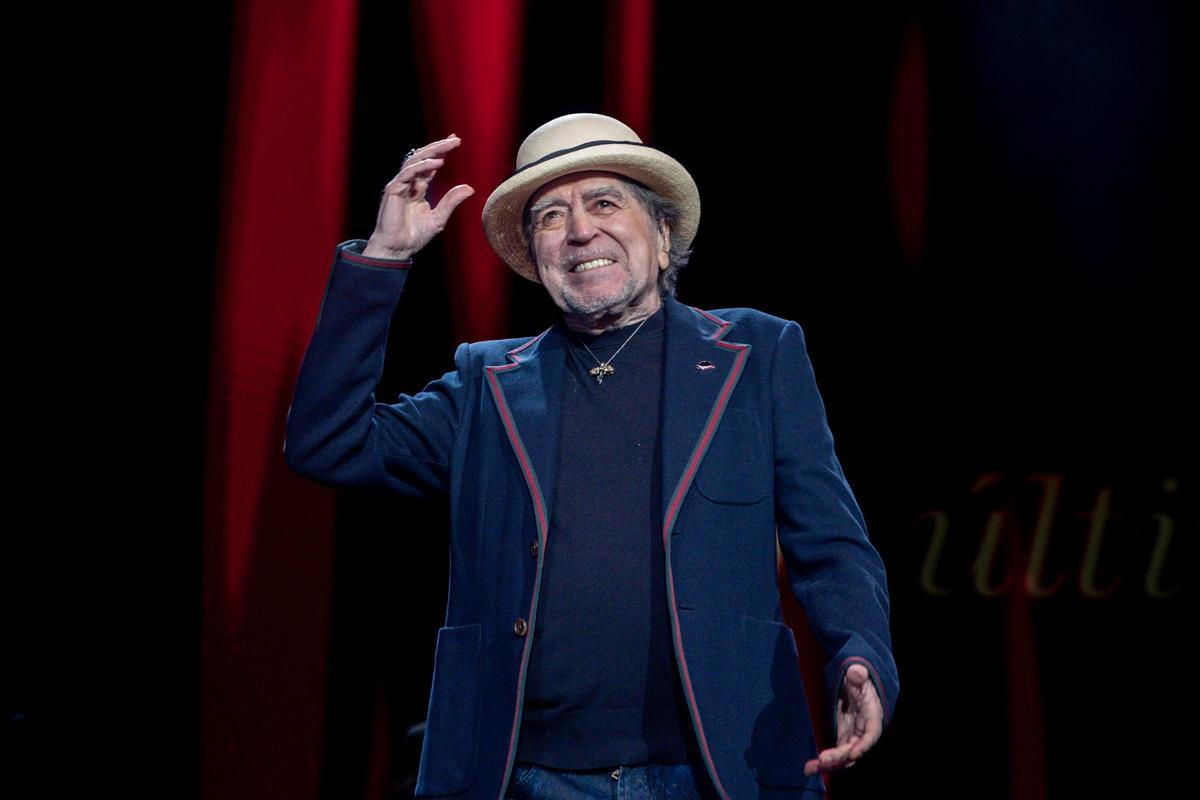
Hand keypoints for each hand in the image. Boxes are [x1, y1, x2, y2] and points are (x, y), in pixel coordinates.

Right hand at [362, 134, 474, 259]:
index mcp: (418, 188)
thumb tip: (470, 188)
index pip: (430, 165)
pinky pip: (408, 173)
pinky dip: (423, 167)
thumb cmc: (414, 236)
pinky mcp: (393, 190)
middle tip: (455, 139)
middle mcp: (408, 183)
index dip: (441, 152)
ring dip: (432, 152)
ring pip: (415, 161)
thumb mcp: (438, 218)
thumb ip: (451, 201)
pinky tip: (437, 163)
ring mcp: (399, 185)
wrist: (398, 248)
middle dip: (438, 147)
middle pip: (423, 158)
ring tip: (448, 145)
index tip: (455, 141)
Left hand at [803, 664, 882, 775]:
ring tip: (810, 769)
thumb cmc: (859, 680)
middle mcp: (863, 732)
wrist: (854, 686)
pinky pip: (834, 753)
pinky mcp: (841, 739)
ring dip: (828, 764)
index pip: (871, 734)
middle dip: (840, 756)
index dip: (864, 745)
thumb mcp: (859, 675)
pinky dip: (823, 761)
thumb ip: (858, 675)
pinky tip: (809, 768)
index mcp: (872, 717)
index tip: (853, 754)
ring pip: (843, 756)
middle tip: (823, 760)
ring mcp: (852, 737)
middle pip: (854, 749)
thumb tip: (856, 672)